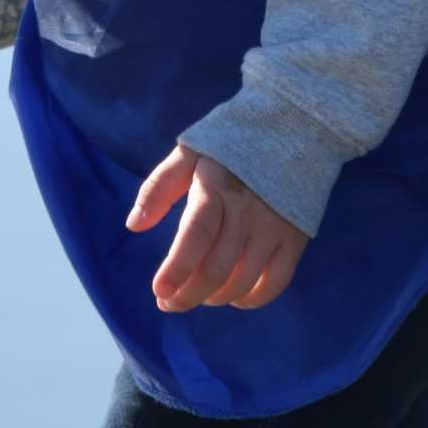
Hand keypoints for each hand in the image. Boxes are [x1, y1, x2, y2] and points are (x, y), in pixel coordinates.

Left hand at [127, 145, 309, 312]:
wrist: (293, 125)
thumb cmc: (232, 142)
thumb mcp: (190, 152)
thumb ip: (159, 187)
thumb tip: (133, 225)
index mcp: (217, 187)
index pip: (196, 236)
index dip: (177, 269)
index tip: (158, 291)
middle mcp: (247, 211)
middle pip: (216, 269)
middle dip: (187, 295)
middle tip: (168, 301)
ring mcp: (274, 227)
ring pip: (242, 282)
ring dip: (213, 298)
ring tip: (196, 294)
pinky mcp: (294, 238)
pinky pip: (275, 283)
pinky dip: (250, 299)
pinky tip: (233, 295)